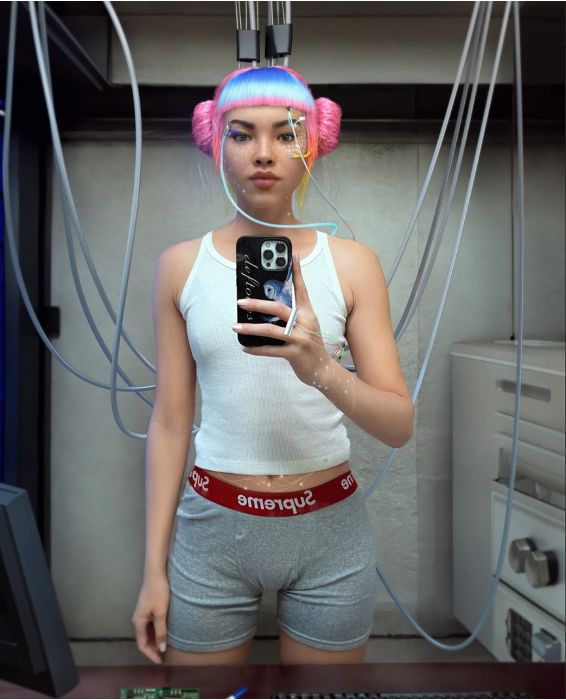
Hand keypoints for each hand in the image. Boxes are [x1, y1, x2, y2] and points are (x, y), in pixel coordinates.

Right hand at [132, 572, 169, 663]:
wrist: (155, 573)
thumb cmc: (158, 592)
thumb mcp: (161, 613)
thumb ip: (160, 632)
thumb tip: (161, 648)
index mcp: (138, 622)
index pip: (142, 645)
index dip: (150, 654)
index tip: (160, 661)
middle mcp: (137, 620)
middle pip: (143, 640)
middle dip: (152, 649)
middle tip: (163, 657)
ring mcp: (141, 614)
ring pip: (146, 633)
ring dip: (154, 641)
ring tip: (164, 647)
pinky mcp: (146, 608)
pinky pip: (149, 625)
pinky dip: (155, 632)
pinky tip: (163, 633)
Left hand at [231, 254, 331, 386]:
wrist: (322, 370)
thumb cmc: (310, 345)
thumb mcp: (306, 326)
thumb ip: (292, 316)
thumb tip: (268, 308)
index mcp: (308, 313)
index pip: (301, 289)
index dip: (297, 272)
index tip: (293, 255)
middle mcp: (304, 323)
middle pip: (278, 309)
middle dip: (257, 305)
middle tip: (240, 302)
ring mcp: (300, 339)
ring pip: (270, 331)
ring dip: (250, 329)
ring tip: (235, 327)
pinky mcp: (294, 354)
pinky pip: (270, 350)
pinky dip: (256, 349)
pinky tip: (245, 348)